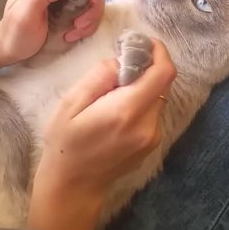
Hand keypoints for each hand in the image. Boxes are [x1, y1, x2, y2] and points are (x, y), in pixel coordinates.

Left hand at [0, 0, 105, 64]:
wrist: (11, 47)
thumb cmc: (15, 32)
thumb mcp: (23, 13)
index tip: (85, 1)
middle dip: (93, 0)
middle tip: (79, 22)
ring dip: (92, 14)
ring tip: (75, 30)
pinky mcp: (72, 2)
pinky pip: (92, 6)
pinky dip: (89, 21)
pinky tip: (74, 32)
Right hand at [28, 39, 176, 229]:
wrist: (73, 186)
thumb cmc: (65, 144)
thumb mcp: (71, 104)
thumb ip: (99, 77)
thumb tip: (121, 60)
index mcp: (127, 111)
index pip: (163, 73)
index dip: (159, 52)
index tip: (143, 43)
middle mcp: (147, 125)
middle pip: (161, 84)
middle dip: (144, 69)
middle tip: (118, 66)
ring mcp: (152, 138)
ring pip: (157, 98)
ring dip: (141, 87)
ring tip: (112, 94)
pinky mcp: (151, 145)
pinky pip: (152, 113)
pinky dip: (140, 103)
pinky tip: (116, 111)